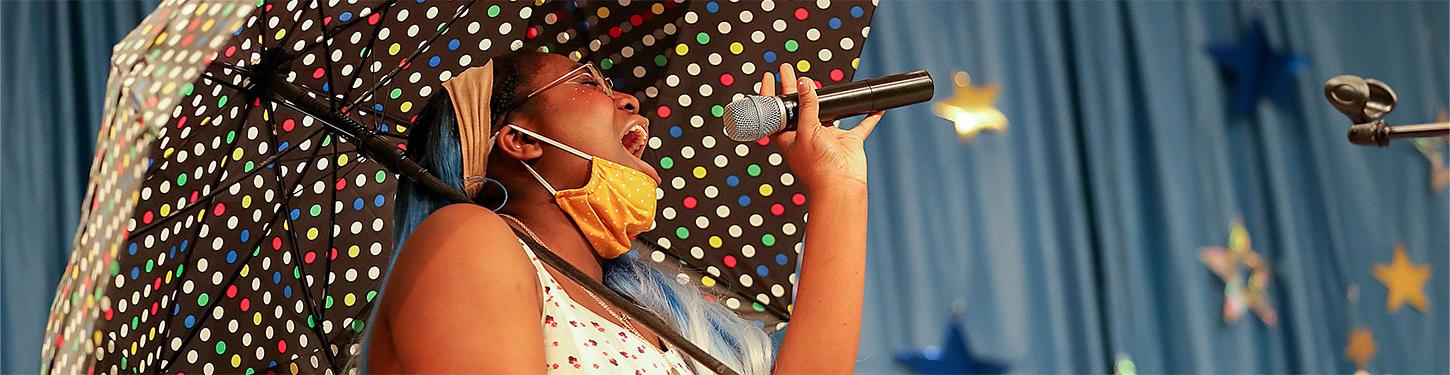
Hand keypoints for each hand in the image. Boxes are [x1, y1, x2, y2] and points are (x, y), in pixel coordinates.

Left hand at [758, 63, 883, 194]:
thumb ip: (806, 106)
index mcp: (789, 136)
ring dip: (825, 101)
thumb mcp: (807, 131)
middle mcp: (807, 135)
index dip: (771, 94)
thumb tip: (804, 84)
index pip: (776, 111)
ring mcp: (828, 138)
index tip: (771, 76)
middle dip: (795, 89)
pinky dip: (868, 118)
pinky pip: (860, 126)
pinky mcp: (847, 142)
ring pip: (827, 114)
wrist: (840, 185)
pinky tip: (874, 108)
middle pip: (799, 108)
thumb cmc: (817, 167)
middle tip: (789, 70)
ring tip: (819, 83)